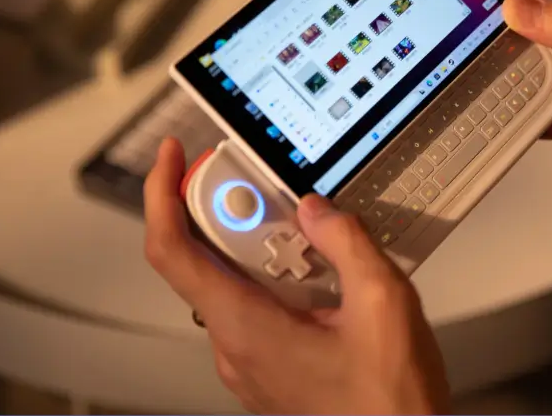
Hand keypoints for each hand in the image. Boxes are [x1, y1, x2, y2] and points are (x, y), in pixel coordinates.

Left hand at [144, 138, 448, 414]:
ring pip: (235, 286)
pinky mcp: (270, 369)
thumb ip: (346, 243)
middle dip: (237, 217)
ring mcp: (250, 363)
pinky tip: (326, 281)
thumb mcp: (384, 303)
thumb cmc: (388, 402)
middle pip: (206, 262)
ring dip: (266, 251)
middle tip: (279, 196)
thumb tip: (316, 210)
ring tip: (318, 243)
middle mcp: (236, 348)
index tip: (173, 159)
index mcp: (247, 328)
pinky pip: (257, 310)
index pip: (172, 253)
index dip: (163, 196)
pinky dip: (280, 281)